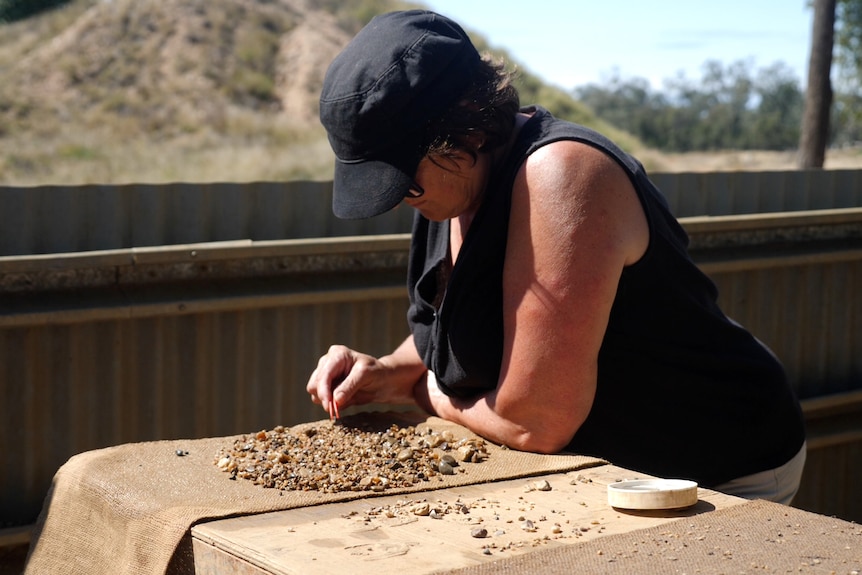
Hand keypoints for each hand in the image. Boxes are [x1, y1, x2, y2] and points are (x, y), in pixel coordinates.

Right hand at [306, 343, 422, 417]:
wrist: (384, 381)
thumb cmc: (377, 373)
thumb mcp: (366, 376)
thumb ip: (350, 386)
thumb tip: (335, 401)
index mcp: (337, 354)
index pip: (323, 376)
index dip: (324, 391)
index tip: (329, 406)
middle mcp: (328, 362)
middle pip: (314, 385)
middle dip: (324, 398)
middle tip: (336, 409)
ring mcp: (326, 374)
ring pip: (314, 393)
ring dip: (326, 401)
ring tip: (345, 401)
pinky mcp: (327, 386)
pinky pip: (320, 399)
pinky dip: (330, 404)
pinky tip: (343, 401)